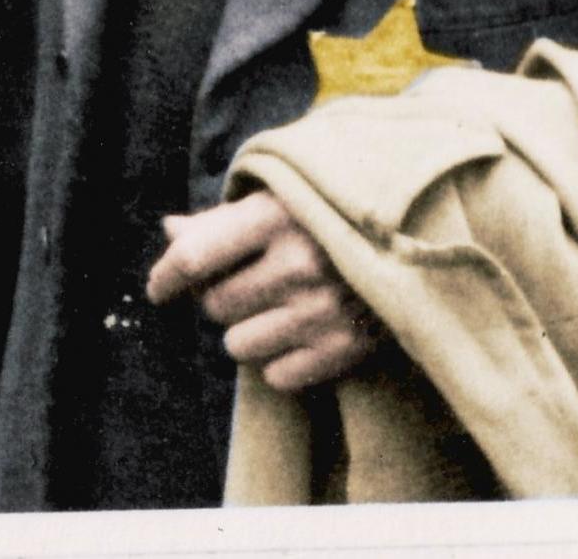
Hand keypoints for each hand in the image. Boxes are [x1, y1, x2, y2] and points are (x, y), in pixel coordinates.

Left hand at [144, 192, 382, 392]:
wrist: (419, 238)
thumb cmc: (331, 214)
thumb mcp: (278, 199)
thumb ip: (221, 219)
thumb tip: (169, 232)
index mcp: (275, 217)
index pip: (193, 256)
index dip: (165, 275)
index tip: (157, 289)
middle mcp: (298, 264)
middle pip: (214, 306)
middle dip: (218, 299)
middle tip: (245, 285)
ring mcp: (324, 310)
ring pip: (237, 346)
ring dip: (245, 332)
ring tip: (275, 309)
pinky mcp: (348, 348)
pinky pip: (276, 377)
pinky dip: (278, 361)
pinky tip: (298, 334)